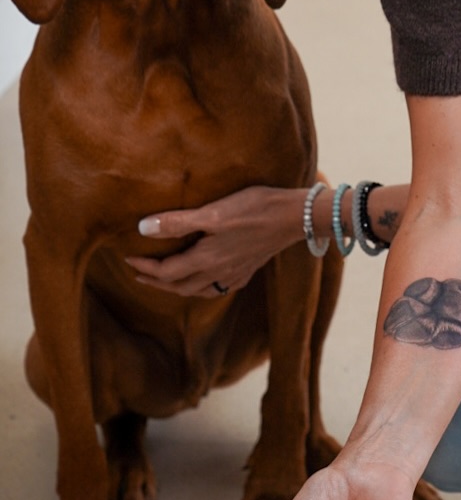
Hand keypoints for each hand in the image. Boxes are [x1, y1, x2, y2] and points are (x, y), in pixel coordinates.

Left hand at [126, 185, 304, 297]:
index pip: (166, 271)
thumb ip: (178, 222)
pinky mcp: (248, 269)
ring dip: (178, 287)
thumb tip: (142, 229)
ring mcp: (235, 274)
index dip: (144, 266)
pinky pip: (219, 287)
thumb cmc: (254, 209)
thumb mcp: (213, 212)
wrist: (294, 217)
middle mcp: (218, 273)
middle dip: (157, 281)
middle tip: (139, 273)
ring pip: (199, 290)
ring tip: (167, 280)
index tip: (127, 258)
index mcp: (205, 259)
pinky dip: (204, 287)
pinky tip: (207, 279)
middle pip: (179, 286)